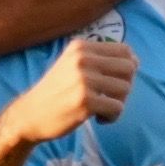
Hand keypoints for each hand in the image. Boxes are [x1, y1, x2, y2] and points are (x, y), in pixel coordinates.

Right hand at [4, 36, 132, 146]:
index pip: (125, 50)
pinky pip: (117, 107)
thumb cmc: (56, 92)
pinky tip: (98, 119)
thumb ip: (98, 59)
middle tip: (110, 97)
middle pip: (129, 68)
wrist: (30, 115)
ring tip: (102, 109)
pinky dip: (112, 117)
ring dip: (118, 103)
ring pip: (125, 88)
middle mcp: (82, 59)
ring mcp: (84, 79)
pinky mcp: (85, 101)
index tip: (116, 82)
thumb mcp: (72, 64)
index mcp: (81, 47)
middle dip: (126, 86)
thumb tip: (134, 61)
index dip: (128, 68)